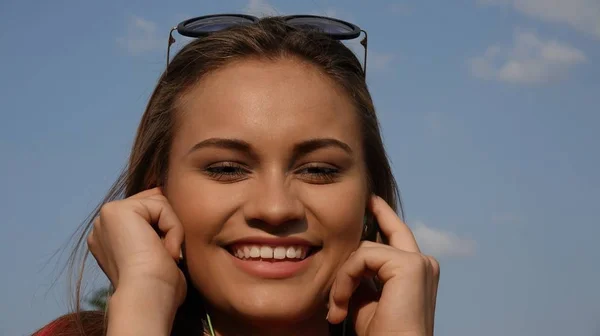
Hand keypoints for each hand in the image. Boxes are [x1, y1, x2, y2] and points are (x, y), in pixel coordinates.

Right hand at [87, 187, 186, 307]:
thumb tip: (164, 198)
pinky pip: (162, 206)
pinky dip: (173, 229)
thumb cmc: (159, 287)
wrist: (147, 297)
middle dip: (168, 227)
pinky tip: (164, 252)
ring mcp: (106, 216)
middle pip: (153, 204)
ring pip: (159, 203)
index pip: (148, 213)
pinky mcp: (117, 210)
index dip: (166, 229)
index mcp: (110, 238)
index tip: (163, 257)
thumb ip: (157, 228)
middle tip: (164, 257)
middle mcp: (103, 225)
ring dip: (172, 231)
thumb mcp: (159, 253)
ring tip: (164, 256)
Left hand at [327, 196, 439, 335]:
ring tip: (337, 308)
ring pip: (364, 248)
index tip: (370, 200)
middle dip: (371, 221)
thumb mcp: (366, 300)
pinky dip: (345, 280)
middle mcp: (423, 263)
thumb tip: (347, 259)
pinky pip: (362, 257)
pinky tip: (342, 304)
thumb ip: (362, 276)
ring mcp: (419, 262)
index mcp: (416, 272)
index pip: (397, 235)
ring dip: (343, 278)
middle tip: (355, 231)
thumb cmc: (381, 334)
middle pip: (389, 229)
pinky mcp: (409, 265)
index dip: (384, 215)